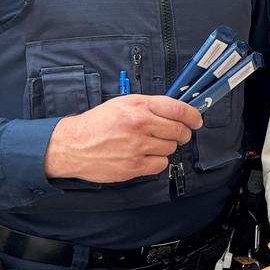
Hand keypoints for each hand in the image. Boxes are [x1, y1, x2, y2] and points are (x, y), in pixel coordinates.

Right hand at [43, 95, 202, 182]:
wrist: (73, 145)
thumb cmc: (97, 123)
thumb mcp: (122, 103)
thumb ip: (149, 105)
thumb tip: (175, 110)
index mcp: (138, 106)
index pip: (178, 109)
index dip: (193, 115)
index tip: (197, 120)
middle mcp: (140, 125)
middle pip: (179, 130)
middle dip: (183, 133)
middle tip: (178, 134)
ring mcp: (137, 147)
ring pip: (171, 148)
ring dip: (167, 146)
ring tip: (151, 144)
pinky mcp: (133, 166)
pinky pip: (160, 164)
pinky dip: (157, 161)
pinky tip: (145, 155)